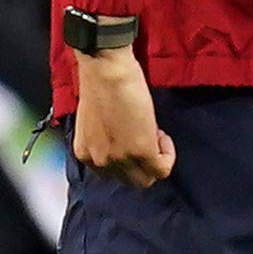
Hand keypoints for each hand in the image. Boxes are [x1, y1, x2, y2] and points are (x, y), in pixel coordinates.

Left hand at [69, 48, 173, 186]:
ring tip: (154, 132)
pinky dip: (167, 153)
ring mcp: (120, 159)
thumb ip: (104, 139)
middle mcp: (99, 162)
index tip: (134, 135)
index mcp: (85, 154)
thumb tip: (123, 142)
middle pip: (130, 181)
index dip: (129, 156)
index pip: (112, 173)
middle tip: (148, 135)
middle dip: (144, 162)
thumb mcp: (94, 122)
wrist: (106, 71)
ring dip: (156, 158)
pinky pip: (162, 168)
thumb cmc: (99, 86)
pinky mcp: (141, 151)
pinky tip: (161, 133)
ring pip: (147, 178)